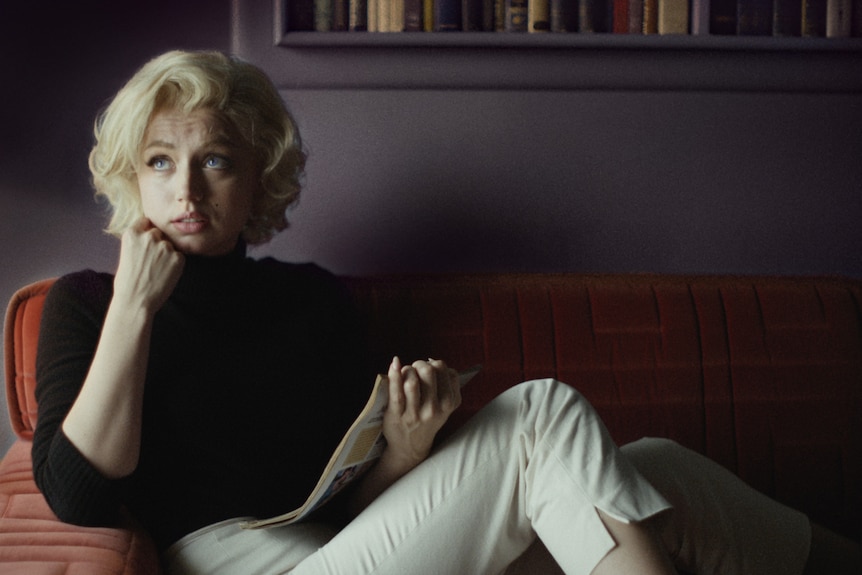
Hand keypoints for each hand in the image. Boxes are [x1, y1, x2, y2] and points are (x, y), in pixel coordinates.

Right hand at [113, 217, 184, 313]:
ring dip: (167, 255)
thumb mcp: (126, 254)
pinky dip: (175, 265)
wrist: (135, 301)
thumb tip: (151, 236)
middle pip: (159, 233)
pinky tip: (164, 275)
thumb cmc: (127, 282)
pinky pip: (179, 257)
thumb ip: (138, 243)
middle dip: (157, 243)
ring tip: (156, 271)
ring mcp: (165, 246)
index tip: (147, 241)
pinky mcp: (178, 257)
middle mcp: (149, 236)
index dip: (147, 231)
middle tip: (151, 262)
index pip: (145, 222)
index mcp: (132, 233)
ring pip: (170, 246)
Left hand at [381, 356, 461, 470]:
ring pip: (412, 380)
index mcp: (449, 403)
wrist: (410, 447)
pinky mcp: (397, 415)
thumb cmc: (428, 420)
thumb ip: (447, 383)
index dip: (435, 364)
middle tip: (415, 370)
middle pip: (429, 371)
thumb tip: (432, 360)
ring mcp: (414, 413)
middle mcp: (434, 409)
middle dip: (420, 364)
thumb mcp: (446, 406)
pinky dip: (394, 374)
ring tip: (405, 374)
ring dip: (407, 370)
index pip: (446, 371)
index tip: (428, 371)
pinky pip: (395, 391)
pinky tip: (394, 363)